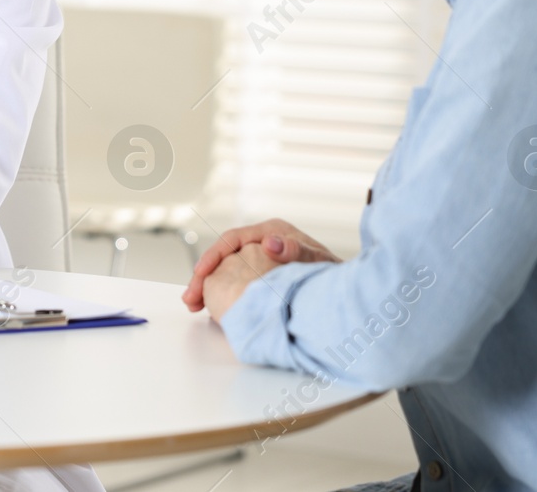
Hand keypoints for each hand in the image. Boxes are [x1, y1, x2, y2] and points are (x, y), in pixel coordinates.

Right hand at [183, 218, 338, 312]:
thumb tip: (270, 242)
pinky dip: (220, 291)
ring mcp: (260, 258)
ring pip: (225, 268)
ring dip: (207, 286)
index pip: (232, 239)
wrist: (346, 291)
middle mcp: (262, 241)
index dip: (213, 256)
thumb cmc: (334, 275)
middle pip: (223, 255)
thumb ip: (295, 250)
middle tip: (190, 298)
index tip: (201, 275)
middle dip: (203, 276)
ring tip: (193, 305)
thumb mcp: (316, 260)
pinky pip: (234, 279)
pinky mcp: (260, 275)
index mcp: (271, 231)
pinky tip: (210, 305)